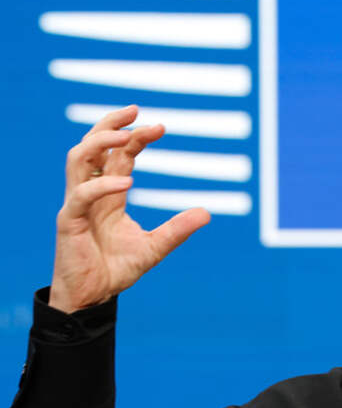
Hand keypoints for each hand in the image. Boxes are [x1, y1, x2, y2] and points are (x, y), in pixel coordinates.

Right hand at [50, 106, 211, 312]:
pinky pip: (80, 196)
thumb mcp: (155, 247)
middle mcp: (91, 193)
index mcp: (110, 194)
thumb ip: (177, 230)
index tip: (160, 127)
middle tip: (135, 109)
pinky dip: (102, 186)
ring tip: (127, 134)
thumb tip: (207, 213)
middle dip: (110, 124)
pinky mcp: (68, 222)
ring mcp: (77, 205)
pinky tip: (126, 182)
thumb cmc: (116, 269)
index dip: (136, 137)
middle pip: (92, 146)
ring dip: (99, 142)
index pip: (119, 154)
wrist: (93, 298)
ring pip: (77, 160)